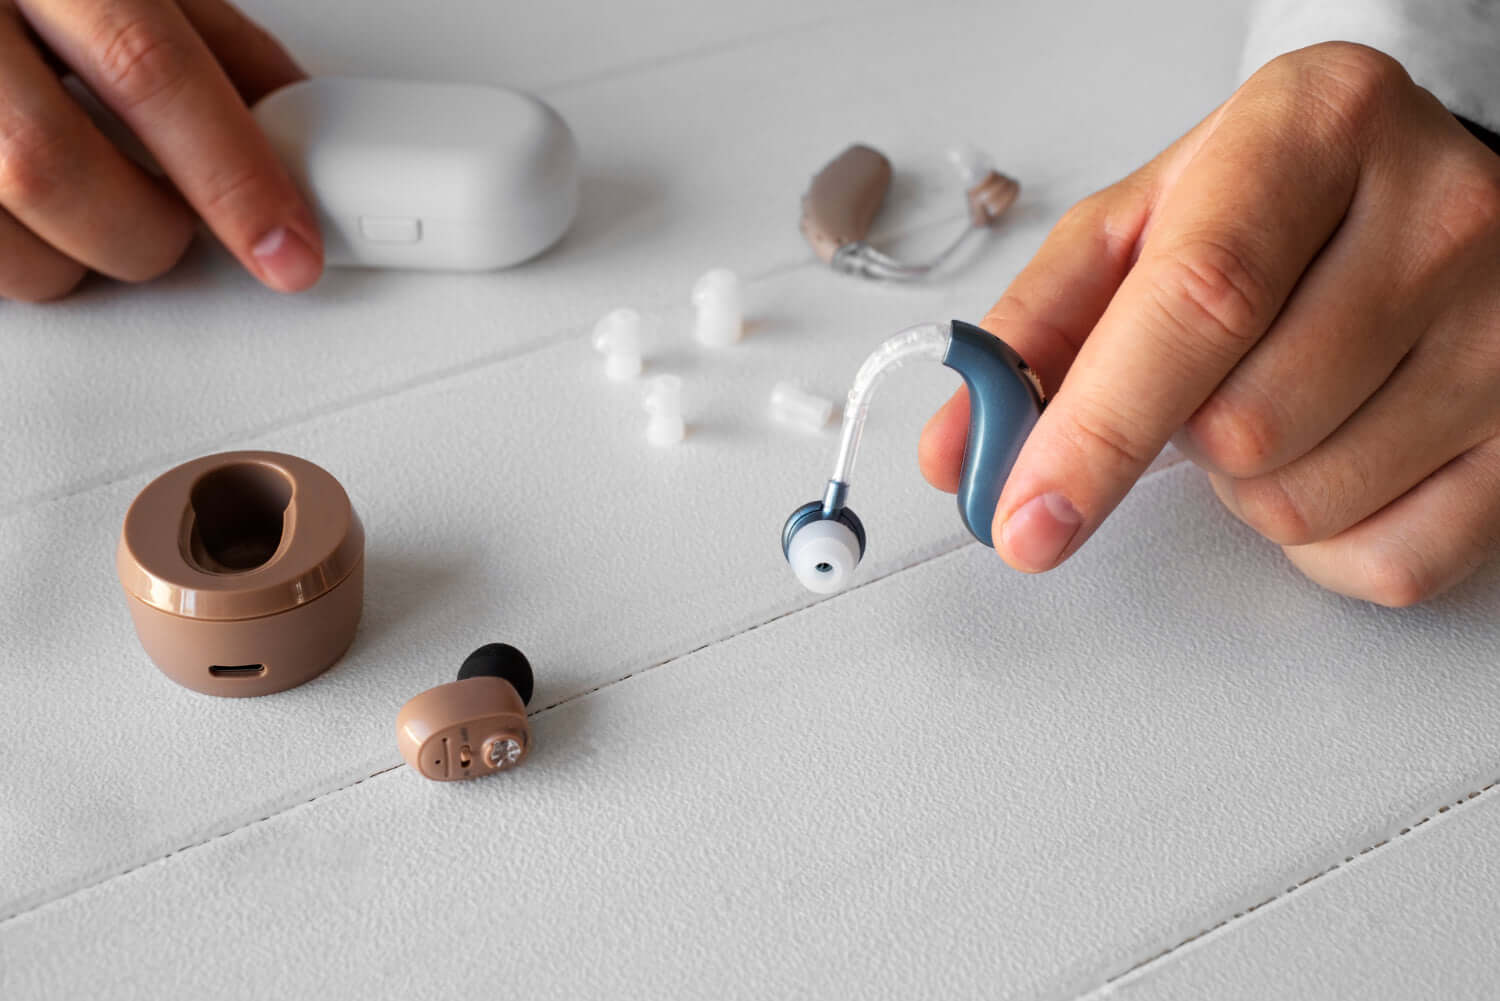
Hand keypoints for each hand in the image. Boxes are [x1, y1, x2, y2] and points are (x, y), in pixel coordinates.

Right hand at [0, 0, 319, 299]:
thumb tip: (291, 121)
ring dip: (66, 259)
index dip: (231, 174)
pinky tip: (26, 216)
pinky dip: (14, 260)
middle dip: (143, 230)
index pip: (144, 68)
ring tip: (88, 216)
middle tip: (172, 223)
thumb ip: (205, 40)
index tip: (288, 251)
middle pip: (50, 166)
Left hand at [920, 43, 1499, 605]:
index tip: (1023, 518)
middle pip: (1246, 425)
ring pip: (1307, 503)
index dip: (1096, 428)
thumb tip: (957, 454)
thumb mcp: (1137, 226)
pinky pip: (1392, 562)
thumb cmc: (1267, 204)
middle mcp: (1440, 214)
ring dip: (1246, 490)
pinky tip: (1327, 458)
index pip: (1198, 301)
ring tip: (1271, 399)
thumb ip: (1035, 332)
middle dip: (1179, 440)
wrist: (1415, 187)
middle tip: (1202, 378)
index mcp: (1316, 129)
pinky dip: (1324, 545)